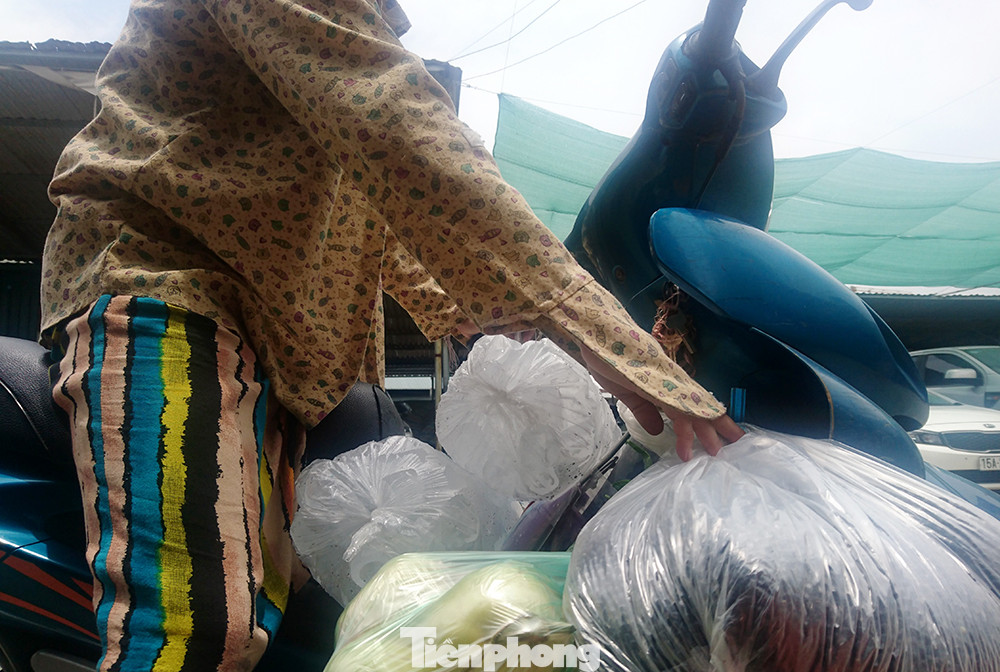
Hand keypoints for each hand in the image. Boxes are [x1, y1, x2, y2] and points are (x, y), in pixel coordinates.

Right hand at [579, 346, 743, 460]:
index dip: (706, 420)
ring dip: (704, 429)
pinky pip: (674, 405)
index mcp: (663, 382)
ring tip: (715, 451)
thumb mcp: (625, 392)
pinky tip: (690, 441)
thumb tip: (659, 431)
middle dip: (717, 426)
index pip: (691, 403)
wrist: (593, 335)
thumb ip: (643, 410)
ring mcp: (663, 379)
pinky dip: (684, 424)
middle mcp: (669, 380)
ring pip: (692, 406)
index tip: (719, 437)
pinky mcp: (653, 381)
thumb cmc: (606, 358)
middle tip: (734, 444)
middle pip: (699, 405)